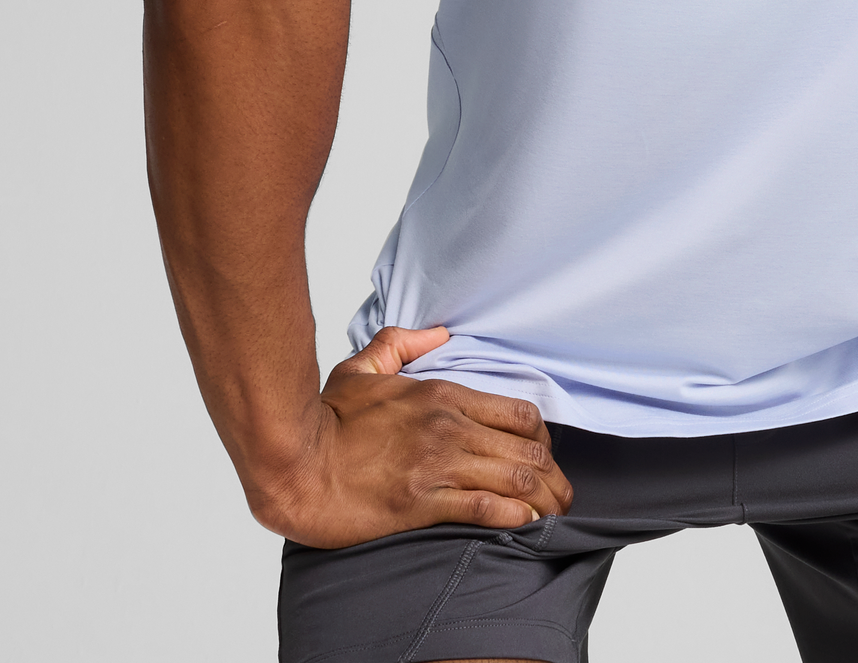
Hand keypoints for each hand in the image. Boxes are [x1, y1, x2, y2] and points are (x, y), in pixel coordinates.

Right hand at [247, 326, 574, 547]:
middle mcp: (448, 428)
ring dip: (543, 497)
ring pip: (514, 478)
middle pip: (526, 448)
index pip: (518, 412)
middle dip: (552, 472)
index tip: (544, 452)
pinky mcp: (422, 503)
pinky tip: (527, 523)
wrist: (295, 466)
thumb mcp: (362, 368)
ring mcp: (437, 466)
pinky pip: (485, 509)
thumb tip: (436, 333)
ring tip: (554, 512)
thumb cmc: (326, 422)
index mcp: (441, 395)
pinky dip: (514, 517)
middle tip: (562, 490)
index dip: (542, 435)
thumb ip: (401, 344)